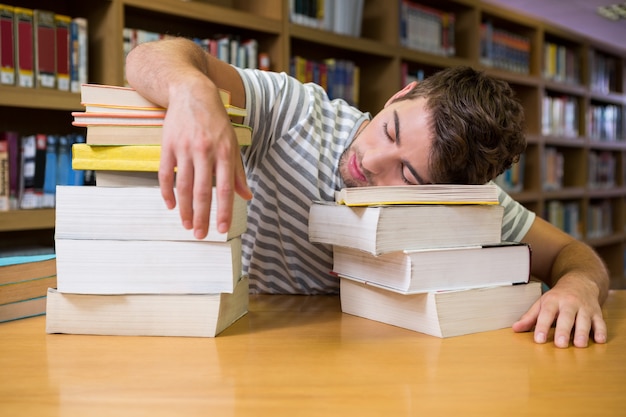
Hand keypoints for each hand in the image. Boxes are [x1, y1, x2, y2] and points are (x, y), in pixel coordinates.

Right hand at [158, 78, 250, 238]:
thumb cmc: (216, 121)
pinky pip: (165, 174)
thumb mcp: (232, 143)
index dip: (224, 211)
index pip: (225, 189)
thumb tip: (246, 196)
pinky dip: (167, 192)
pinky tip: (171, 206)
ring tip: (186, 225)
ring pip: (183, 186)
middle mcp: (205, 151)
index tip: (222, 229)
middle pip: (202, 191)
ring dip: (185, 209)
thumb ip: (238, 172)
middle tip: (200, 235)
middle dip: (201, 217)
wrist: (191, 93)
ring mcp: (184, 149)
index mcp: (225, 152)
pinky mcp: (167, 146)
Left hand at [512, 274, 606, 347]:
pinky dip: (601, 331)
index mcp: (553, 301)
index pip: (546, 314)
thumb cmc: (558, 296)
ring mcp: (584, 307)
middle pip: (566, 317)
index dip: (542, 326)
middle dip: (563, 330)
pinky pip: (600, 321)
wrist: (580, 281)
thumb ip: (530, 317)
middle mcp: (569, 303)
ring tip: (579, 345)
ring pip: (584, 320)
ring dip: (582, 332)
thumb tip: (515, 328)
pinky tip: (599, 340)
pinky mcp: (597, 312)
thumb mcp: (542, 303)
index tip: (539, 339)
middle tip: (560, 344)